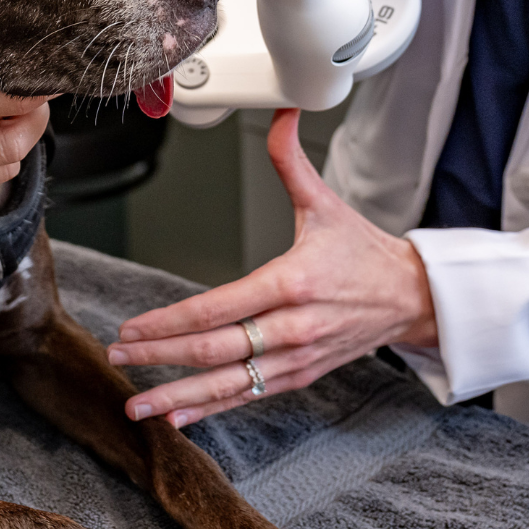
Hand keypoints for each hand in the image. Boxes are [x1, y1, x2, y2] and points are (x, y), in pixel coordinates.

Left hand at [107, 109, 436, 427]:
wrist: (409, 297)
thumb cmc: (363, 252)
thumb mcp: (325, 203)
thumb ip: (290, 161)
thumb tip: (280, 114)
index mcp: (292, 282)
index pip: (220, 307)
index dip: (172, 321)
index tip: (135, 327)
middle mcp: (291, 327)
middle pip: (215, 350)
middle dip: (161, 356)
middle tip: (119, 357)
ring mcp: (295, 358)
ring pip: (229, 383)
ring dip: (179, 395)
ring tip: (139, 404)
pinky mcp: (299, 376)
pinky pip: (248, 396)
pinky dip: (212, 409)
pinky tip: (179, 414)